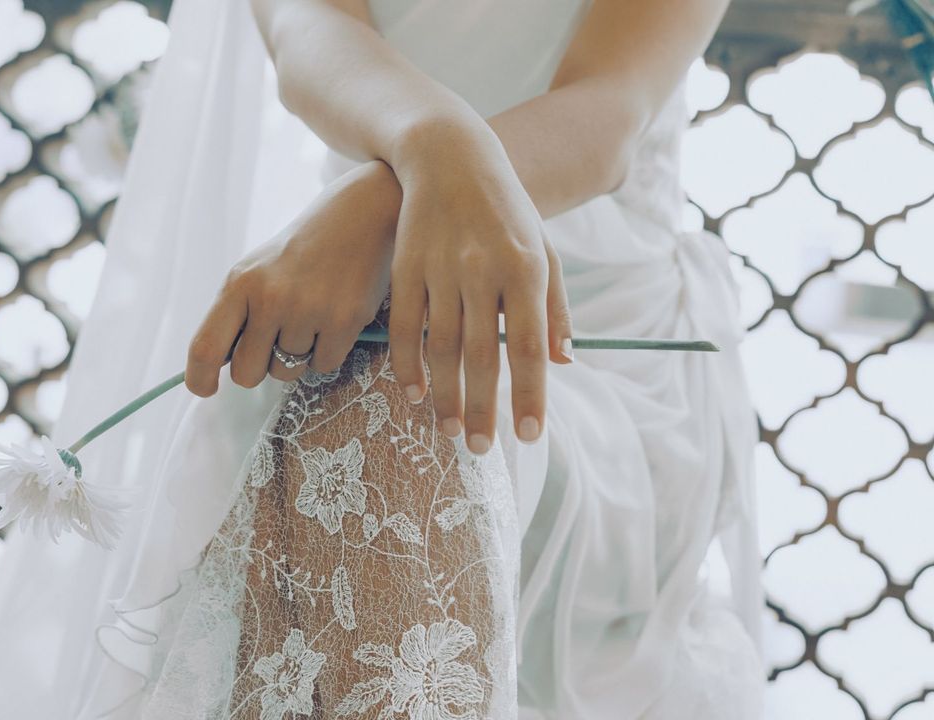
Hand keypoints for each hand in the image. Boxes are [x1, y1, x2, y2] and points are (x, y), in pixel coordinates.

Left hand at [185, 160, 401, 396]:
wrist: (357, 217)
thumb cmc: (299, 252)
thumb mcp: (255, 271)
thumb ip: (234, 315)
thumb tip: (216, 367)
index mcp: (239, 283)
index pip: (205, 347)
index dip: (199, 378)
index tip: (206, 389)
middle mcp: (270, 298)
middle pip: (247, 373)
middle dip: (259, 366)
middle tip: (275, 338)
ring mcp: (308, 311)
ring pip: (287, 372)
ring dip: (296, 356)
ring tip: (309, 317)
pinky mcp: (344, 322)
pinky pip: (322, 365)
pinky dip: (326, 351)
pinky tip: (331, 319)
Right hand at [388, 117, 572, 451]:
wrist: (450, 157)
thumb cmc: (506, 210)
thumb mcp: (542, 250)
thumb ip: (554, 308)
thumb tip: (565, 364)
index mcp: (524, 268)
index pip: (528, 345)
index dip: (528, 394)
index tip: (528, 435)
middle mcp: (482, 270)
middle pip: (480, 354)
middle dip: (482, 407)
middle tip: (482, 449)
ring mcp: (440, 269)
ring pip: (439, 346)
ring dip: (444, 395)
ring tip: (450, 432)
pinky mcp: (406, 267)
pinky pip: (405, 326)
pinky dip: (407, 364)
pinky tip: (413, 394)